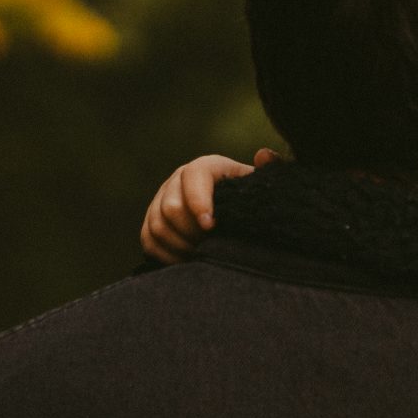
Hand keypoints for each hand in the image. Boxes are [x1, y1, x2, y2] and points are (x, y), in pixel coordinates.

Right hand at [139, 151, 271, 263]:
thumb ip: (269, 170)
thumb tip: (264, 155)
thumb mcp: (261, 184)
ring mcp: (161, 199)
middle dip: (191, 232)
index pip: (194, 176)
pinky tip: (186, 261)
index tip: (211, 226)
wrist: (232, 208)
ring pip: (158, 225)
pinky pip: (148, 239)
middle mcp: (177, 179)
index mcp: (205, 167)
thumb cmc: (250, 196)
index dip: (199, 202)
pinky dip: (165, 254)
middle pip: (171, 207)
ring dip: (179, 245)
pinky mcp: (152, 219)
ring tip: (200, 255)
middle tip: (210, 246)